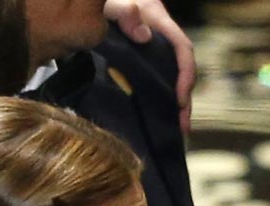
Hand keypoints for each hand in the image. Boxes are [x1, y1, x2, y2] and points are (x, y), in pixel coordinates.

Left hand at [102, 0, 196, 130]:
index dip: (186, 74)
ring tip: (177, 129)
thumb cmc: (96, 2)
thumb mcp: (108, 4)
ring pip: (170, 76)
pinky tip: (159, 116)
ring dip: (175, 103)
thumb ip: (122, 12)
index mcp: (157, 18)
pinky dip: (160, 98)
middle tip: (183, 127)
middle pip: (181, 67)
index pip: (182, 47)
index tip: (180, 100)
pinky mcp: (140, 57)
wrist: (82, 6)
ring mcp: (150, 47)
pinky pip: (156, 78)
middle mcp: (158, 34)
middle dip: (185, 98)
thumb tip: (144, 35)